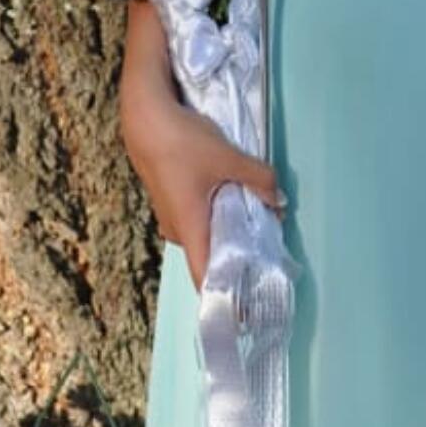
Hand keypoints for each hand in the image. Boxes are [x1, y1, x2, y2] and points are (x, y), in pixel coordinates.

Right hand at [125, 90, 286, 291]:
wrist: (145, 114)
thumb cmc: (182, 143)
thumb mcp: (228, 159)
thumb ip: (259, 180)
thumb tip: (279, 201)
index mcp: (190, 229)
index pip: (205, 279)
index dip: (226, 299)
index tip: (248, 312)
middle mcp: (178, 229)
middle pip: (209, 255)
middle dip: (237, 258)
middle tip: (269, 256)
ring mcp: (170, 212)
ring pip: (204, 232)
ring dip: (228, 231)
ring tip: (259, 224)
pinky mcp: (170, 195)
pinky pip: (198, 215)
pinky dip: (217, 214)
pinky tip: (236, 198)